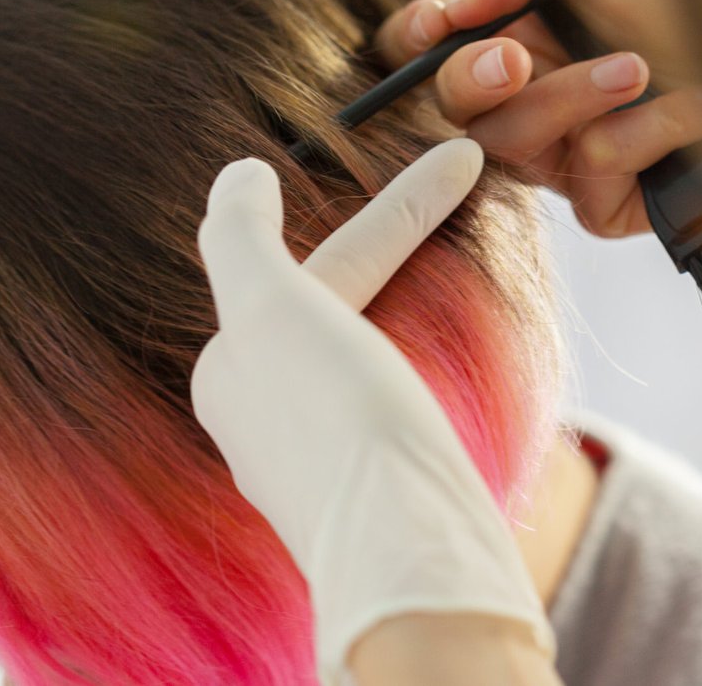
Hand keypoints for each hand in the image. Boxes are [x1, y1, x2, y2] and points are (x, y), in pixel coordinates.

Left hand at [192, 140, 553, 685]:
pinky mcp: (376, 501)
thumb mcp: (270, 306)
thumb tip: (239, 174)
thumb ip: (243, 236)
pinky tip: (452, 381)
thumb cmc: (333, 419)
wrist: (402, 546)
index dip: (399, 208)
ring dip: (413, 314)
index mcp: (232, 375)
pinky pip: (396, 415)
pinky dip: (425, 374)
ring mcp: (320, 468)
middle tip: (462, 186)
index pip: (324, 262)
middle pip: (338, 309)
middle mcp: (262, 427)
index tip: (460, 156)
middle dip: (396, 252)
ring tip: (469, 278)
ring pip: (369, 362)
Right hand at [376, 0, 701, 236]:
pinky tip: (696, 108)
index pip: (429, 45)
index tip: (437, 24)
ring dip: (572, 101)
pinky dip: (640, 141)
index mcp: (521, 25)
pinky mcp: (619, 200)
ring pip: (516, 152)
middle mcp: (536, 91)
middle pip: (458, 110)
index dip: (414, 41)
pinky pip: (589, 190)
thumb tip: (456, 3)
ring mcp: (573, 151)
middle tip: (515, 55)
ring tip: (638, 65)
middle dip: (474, 82)